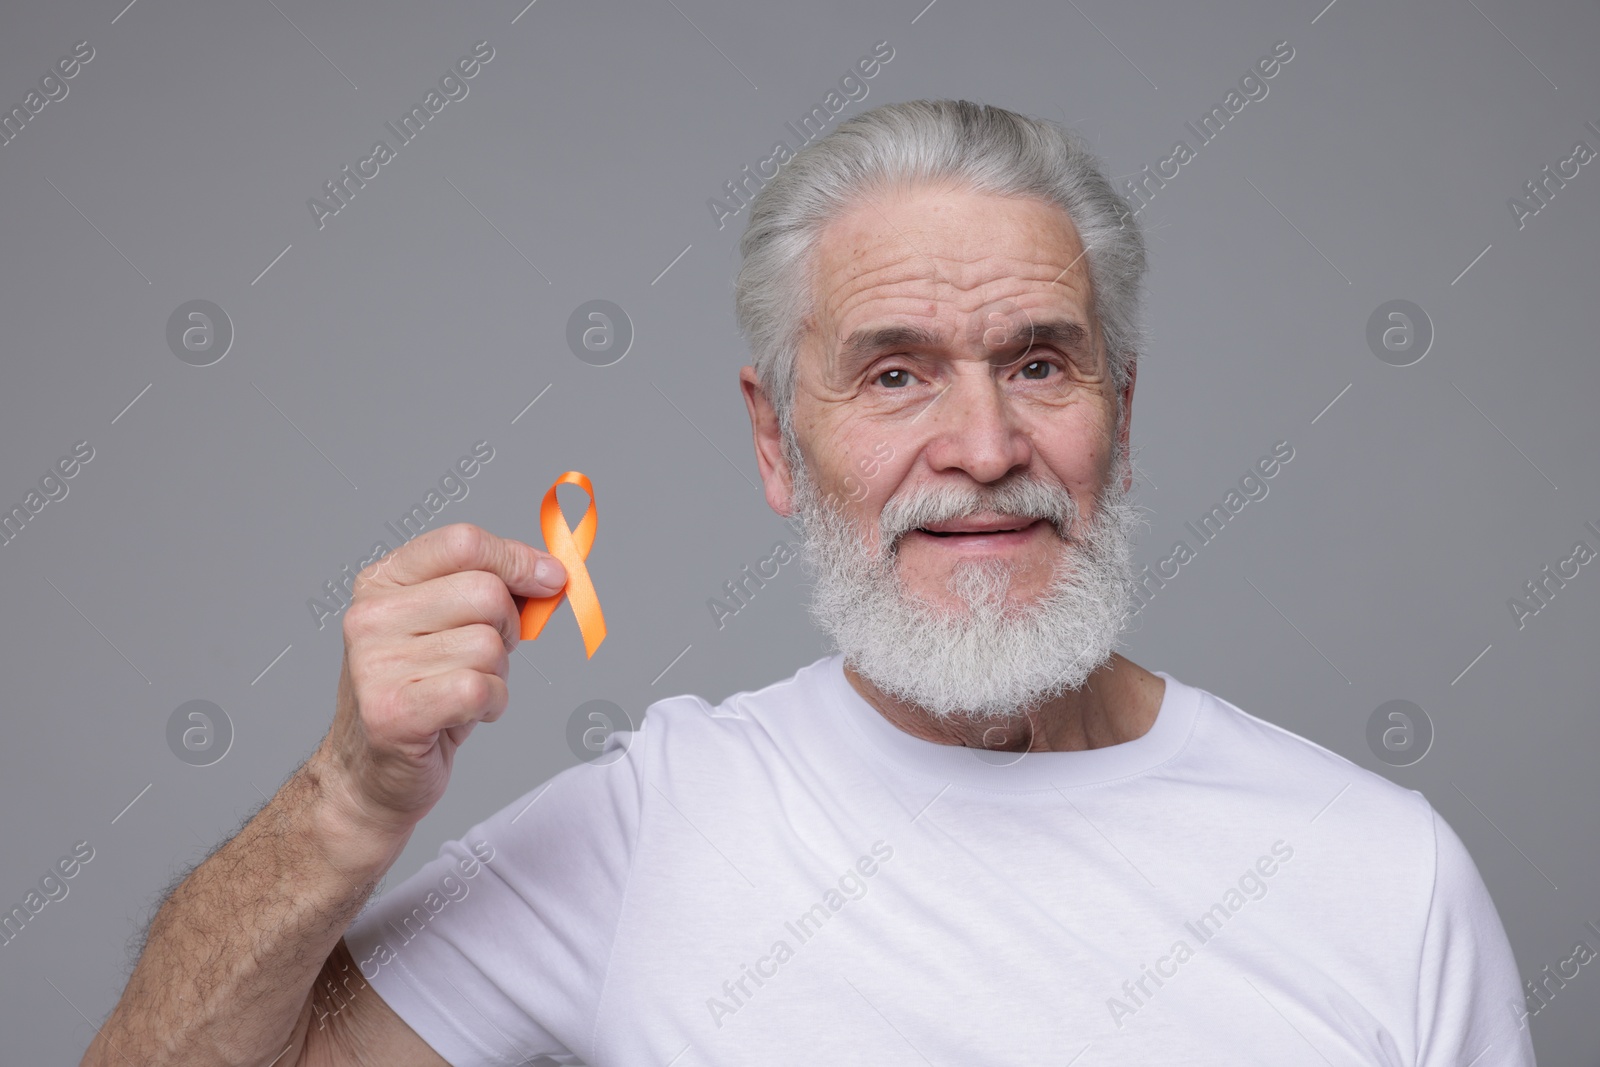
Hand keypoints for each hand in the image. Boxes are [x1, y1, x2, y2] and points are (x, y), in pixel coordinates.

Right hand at [315, 523, 567, 837]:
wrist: (370, 775)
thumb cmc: (421, 695)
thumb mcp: (449, 627)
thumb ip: (490, 589)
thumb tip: (551, 573)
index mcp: (381, 582)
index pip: (462, 542)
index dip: (517, 558)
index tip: (549, 578)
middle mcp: (370, 616)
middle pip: (486, 593)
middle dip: (508, 626)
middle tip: (486, 656)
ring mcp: (375, 664)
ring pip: (489, 645)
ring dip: (497, 673)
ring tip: (463, 691)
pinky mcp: (394, 711)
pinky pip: (480, 687)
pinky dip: (492, 703)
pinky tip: (466, 714)